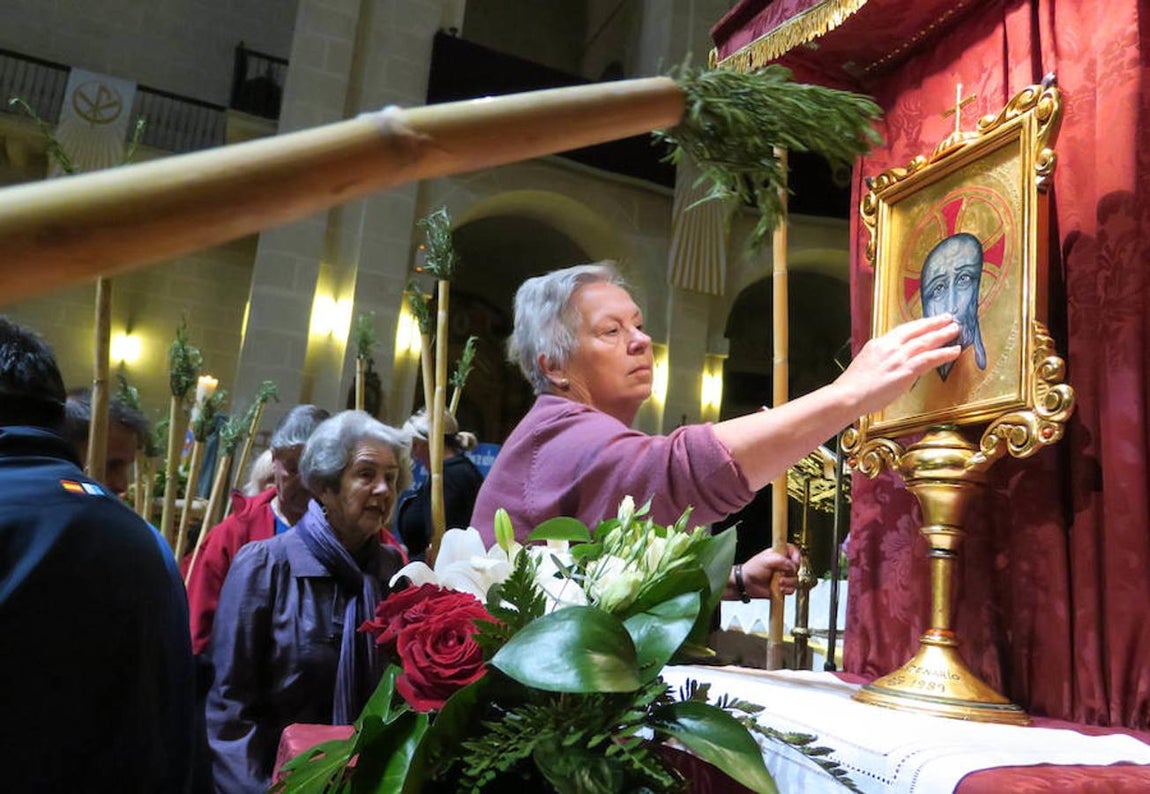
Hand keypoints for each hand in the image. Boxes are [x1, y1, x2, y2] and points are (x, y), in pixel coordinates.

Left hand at [736, 543, 800, 598]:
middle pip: (797, 567)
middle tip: (781, 574)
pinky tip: (778, 588)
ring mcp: (784, 576)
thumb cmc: (752, 569)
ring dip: (787, 582)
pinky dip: (785, 589)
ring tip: (777, 582)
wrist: (747, 584)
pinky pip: (791, 589)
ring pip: (795, 579)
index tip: (795, 562)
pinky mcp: (783, 586)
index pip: (794, 551)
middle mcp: (783, 564)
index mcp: (780, 554)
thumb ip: (781, 560)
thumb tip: (792, 565)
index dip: (797, 556)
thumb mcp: (766, 560)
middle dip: (790, 572)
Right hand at [836, 314, 960, 415]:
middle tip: (949, 318)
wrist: (848, 395)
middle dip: (934, 323)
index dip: (919, 325)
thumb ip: (880, 358)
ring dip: (942, 335)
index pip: (903, 330)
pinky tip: (953, 351)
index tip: (930, 321)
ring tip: (955, 330)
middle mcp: (889, 346)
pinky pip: (929, 359)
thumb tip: (891, 361)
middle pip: (916, 331)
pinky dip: (943, 353)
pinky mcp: (905, 370)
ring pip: (925, 342)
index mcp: (878, 343)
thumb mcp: (865, 363)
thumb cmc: (853, 386)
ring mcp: (898, 357)